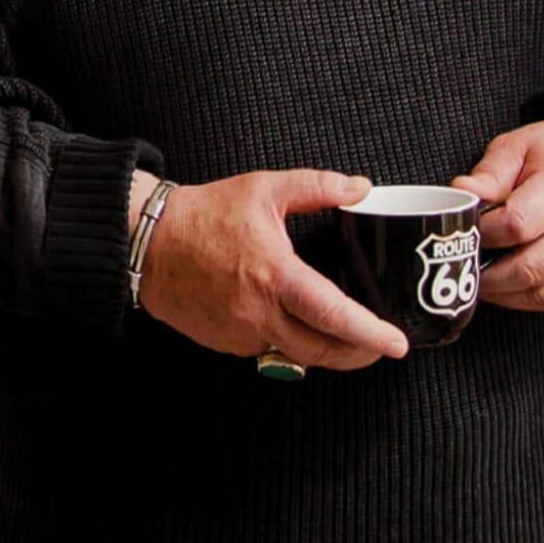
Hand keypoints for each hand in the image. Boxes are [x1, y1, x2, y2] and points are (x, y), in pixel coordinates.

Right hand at [130, 168, 408, 370]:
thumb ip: (316, 187)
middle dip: (358, 355)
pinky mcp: (225, 343)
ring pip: (296, 356)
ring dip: (325, 352)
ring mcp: (240, 333)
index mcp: (275, 276)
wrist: (148, 243)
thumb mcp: (264, 189)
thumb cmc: (204, 214)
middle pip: (322, 351)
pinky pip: (267, 350)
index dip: (369, 333)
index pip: (333, 315)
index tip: (396, 343)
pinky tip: (296, 326)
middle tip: (380, 347)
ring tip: (347, 340)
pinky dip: (289, 343)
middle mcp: (259, 313)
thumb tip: (360, 186)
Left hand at [450, 119, 543, 310]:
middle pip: (529, 267)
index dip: (485, 232)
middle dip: (489, 273)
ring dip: (505, 292)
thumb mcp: (521, 147)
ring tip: (481, 279)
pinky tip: (507, 286)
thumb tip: (461, 192)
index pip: (518, 224)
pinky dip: (527, 298)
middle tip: (467, 263)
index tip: (470, 228)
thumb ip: (490, 173)